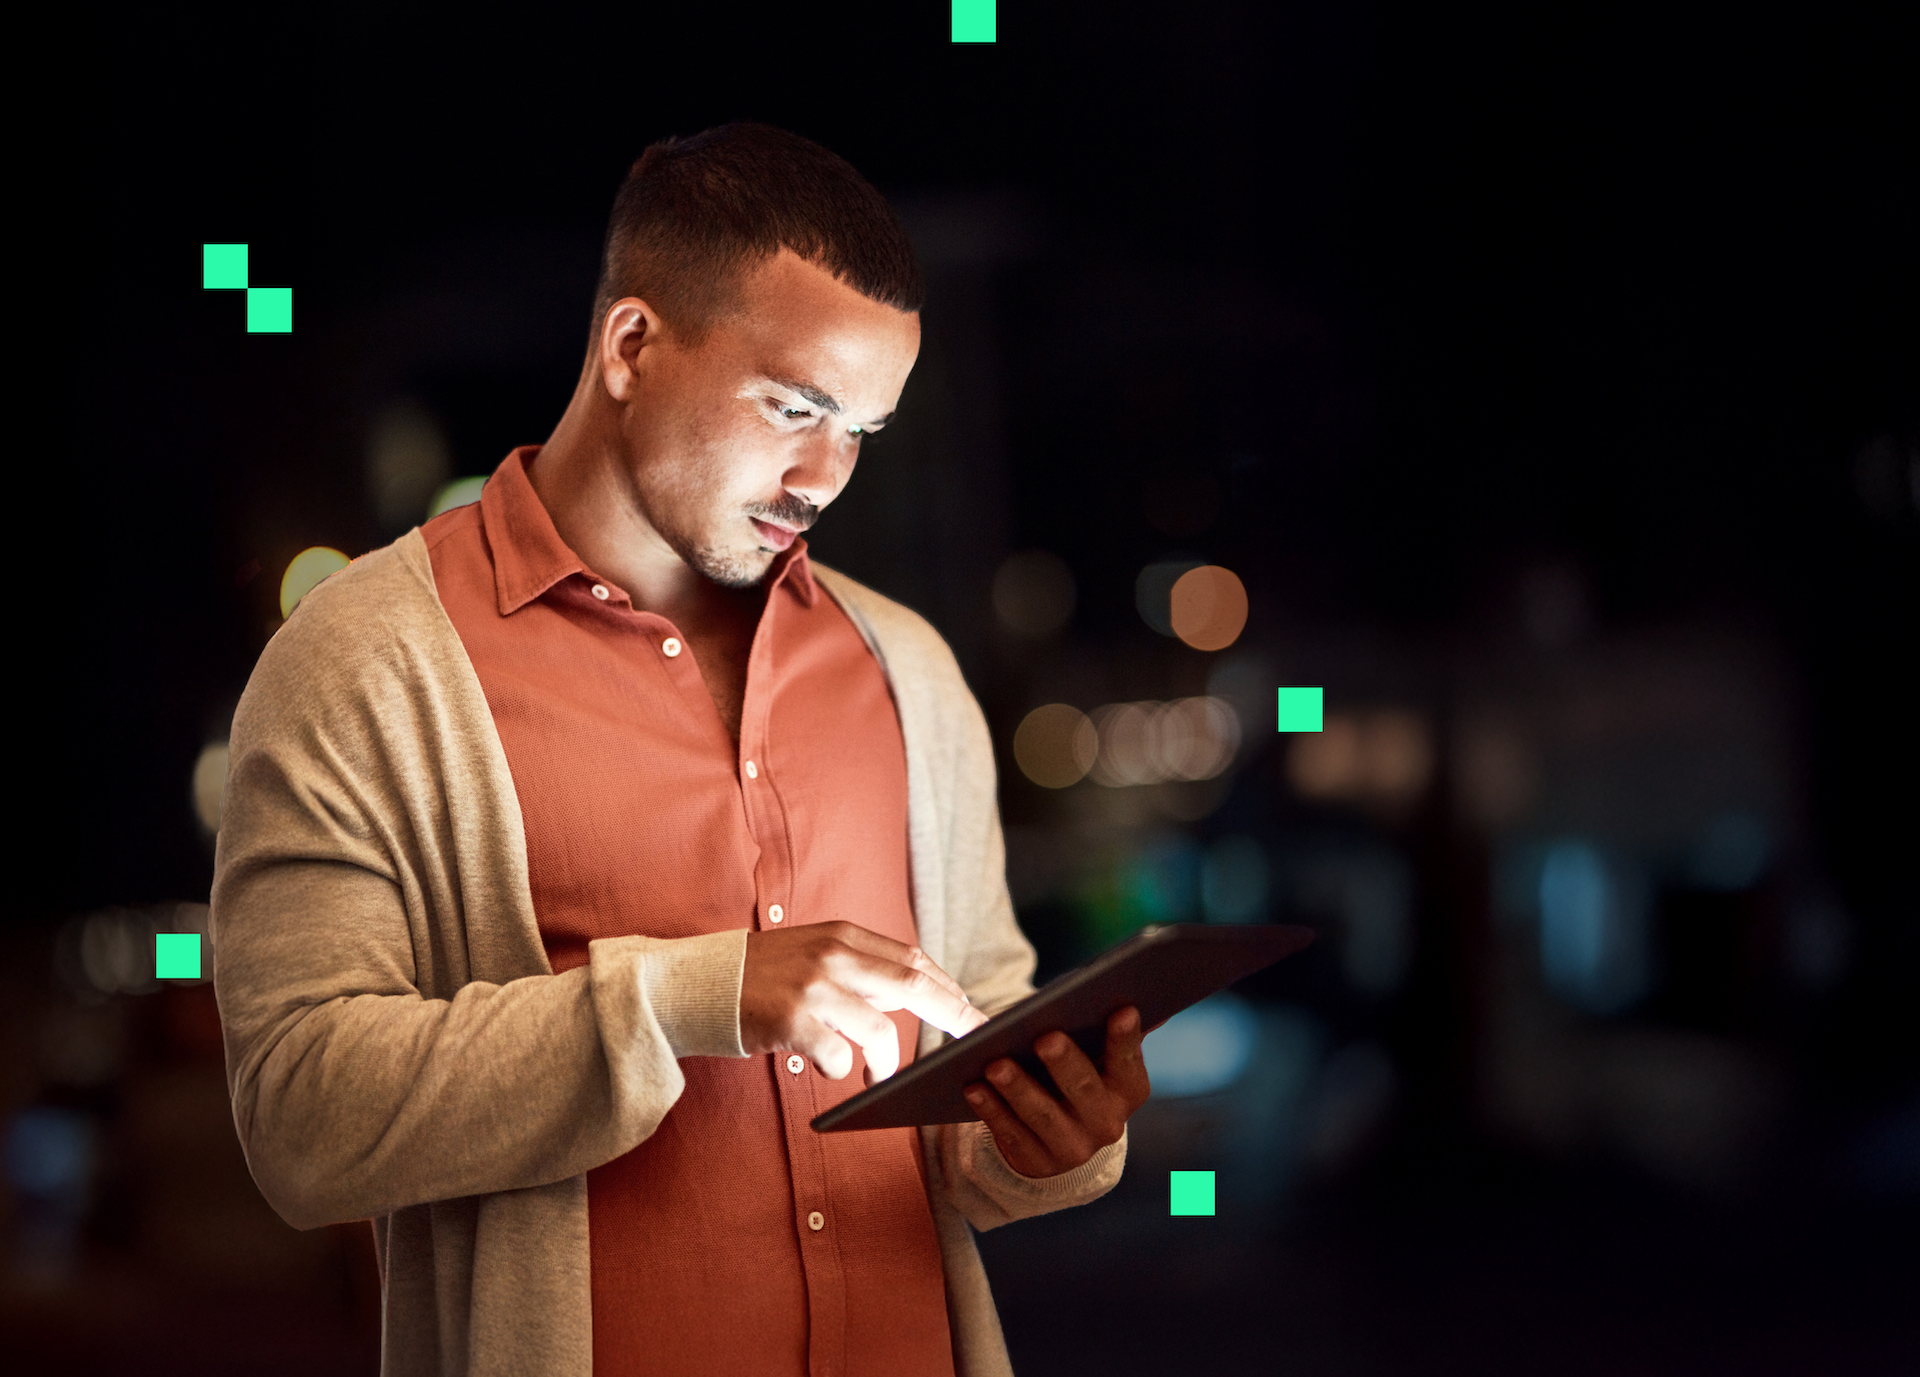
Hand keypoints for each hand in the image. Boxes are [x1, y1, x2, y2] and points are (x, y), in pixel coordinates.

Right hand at [740, 922, 989, 1080]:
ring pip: (879, 1028)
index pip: (910, 957)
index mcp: (840, 934)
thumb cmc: (756, 977)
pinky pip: (838, 1056)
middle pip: (911, 982)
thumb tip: (909, 991)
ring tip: (879, 1076)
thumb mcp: (810, 953)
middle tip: (972, 1036)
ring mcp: (812, 987)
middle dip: (950, 1011)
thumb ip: (856, 968)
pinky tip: (829, 1069)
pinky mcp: (791, 1020)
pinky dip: (841, 1069)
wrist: (693, 983)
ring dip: (887, 1060)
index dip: (946, 985)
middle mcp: (831, 954)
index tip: (970, 1008)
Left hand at [962, 1006, 1152, 1178]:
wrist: (1063, 1138)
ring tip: (995, 1063)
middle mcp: (1107, 1123)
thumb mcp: (1101, 1058)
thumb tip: (1137, 997)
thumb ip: (1115, 1031)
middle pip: (1084, 1089)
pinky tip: (973, 1087)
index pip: (1129, 1062)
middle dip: (1065, 1063)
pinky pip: (1011, 1134)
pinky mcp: (1036, 1163)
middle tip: (1046, 1037)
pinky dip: (991, 1110)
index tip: (1122, 1010)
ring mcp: (1072, 1148)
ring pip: (1043, 1115)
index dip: (1126, 1039)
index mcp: (1129, 1090)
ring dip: (1018, 1089)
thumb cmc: (1082, 1077)